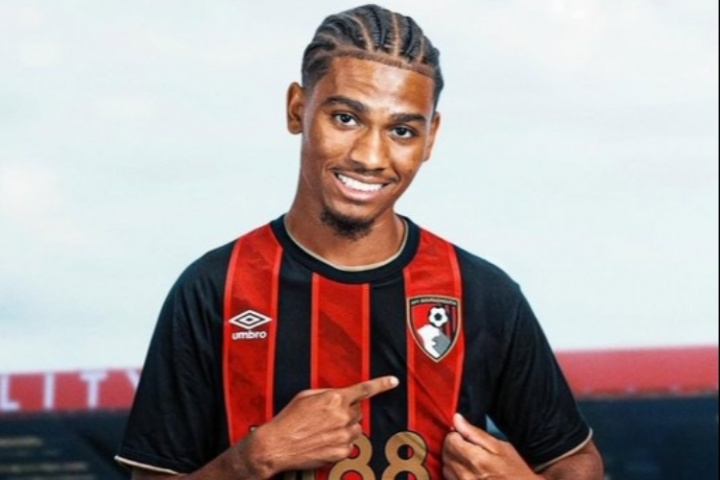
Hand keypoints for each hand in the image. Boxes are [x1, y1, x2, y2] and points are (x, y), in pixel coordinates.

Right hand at [247, 376, 398, 476]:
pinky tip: (324, 442)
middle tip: (328, 418)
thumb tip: (341, 396)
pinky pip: (350, 445)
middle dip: (347, 412)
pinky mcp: (341, 452)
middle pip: (357, 411)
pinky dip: (341, 443)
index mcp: (334, 398)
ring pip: (356, 429)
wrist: (276, 445)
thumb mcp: (306, 396)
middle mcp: (342, 415)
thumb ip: (327, 393)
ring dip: (346, 428)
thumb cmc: (288, 419)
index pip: (363, 390)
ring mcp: (343, 435)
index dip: (381, 385)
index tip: (394, 381)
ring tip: (325, 431)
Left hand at [443, 413, 540, 479]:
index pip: (450, 440)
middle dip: (453, 447)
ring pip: (445, 468)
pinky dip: (454, 474)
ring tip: (469, 462)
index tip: (464, 437)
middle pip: (446, 454)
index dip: (456, 435)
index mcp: (476, 460)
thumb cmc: (515, 470)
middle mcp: (466, 475)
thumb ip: (474, 433)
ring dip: (453, 462)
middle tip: (468, 449)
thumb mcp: (501, 447)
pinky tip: (468, 473)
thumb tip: (456, 418)